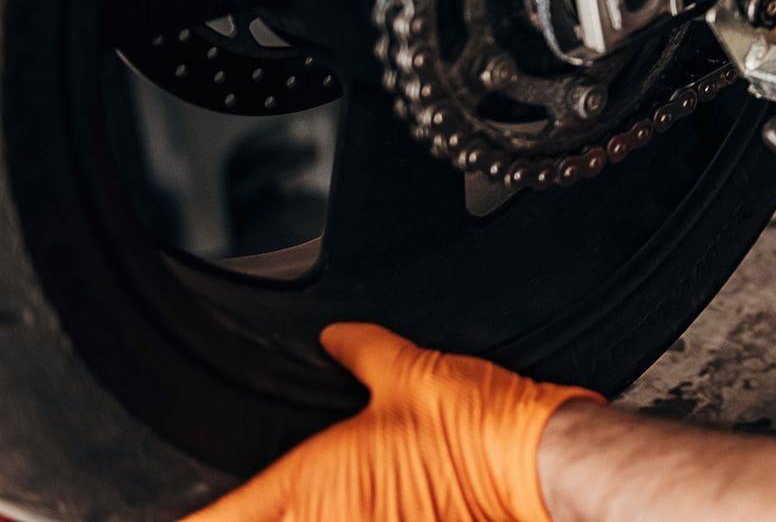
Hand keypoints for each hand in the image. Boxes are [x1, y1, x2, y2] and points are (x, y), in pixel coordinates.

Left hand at [188, 323, 601, 521]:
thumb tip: (334, 337)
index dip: (187, 517)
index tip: (169, 512)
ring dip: (310, 514)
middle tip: (266, 493)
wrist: (539, 467)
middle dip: (252, 511)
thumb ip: (360, 352)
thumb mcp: (409, 371)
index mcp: (308, 487)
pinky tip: (380, 502)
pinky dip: (357, 517)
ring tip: (342, 490)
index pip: (218, 520)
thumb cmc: (477, 427)